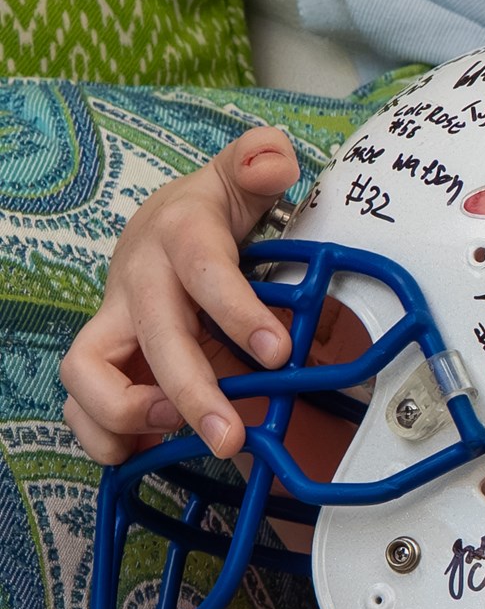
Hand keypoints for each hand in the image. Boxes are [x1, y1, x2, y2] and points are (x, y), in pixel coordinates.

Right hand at [60, 128, 300, 467]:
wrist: (156, 229)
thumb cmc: (206, 215)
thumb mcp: (238, 179)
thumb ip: (259, 162)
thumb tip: (273, 158)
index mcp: (179, 237)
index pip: (204, 272)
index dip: (237, 312)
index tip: (279, 352)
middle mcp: (136, 282)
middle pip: (151, 339)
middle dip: (189, 393)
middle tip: (230, 438)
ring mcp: (111, 324)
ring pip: (86, 376)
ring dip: (128, 417)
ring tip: (178, 434)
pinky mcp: (101, 361)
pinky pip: (80, 407)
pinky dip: (104, 438)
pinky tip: (145, 451)